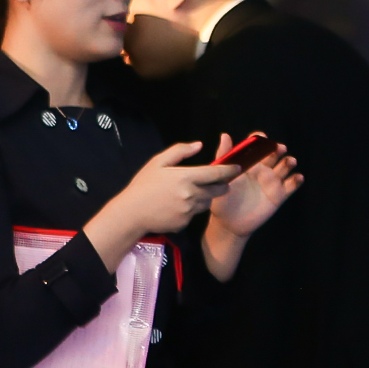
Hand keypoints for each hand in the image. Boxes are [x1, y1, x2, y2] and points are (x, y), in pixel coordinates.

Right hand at [84, 142, 238, 265]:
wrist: (131, 213)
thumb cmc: (143, 185)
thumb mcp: (158, 162)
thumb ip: (180, 151)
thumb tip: (199, 145)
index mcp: (187, 177)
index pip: (217, 174)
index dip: (230, 170)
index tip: (237, 168)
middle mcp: (192, 194)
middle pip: (219, 190)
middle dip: (222, 185)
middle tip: (219, 182)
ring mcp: (190, 210)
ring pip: (208, 203)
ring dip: (206, 197)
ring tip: (193, 193)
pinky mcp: (185, 222)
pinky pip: (194, 214)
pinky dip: (191, 210)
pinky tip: (178, 206)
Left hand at [207, 137, 301, 237]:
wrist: (229, 224)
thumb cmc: (222, 200)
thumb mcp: (220, 178)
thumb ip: (223, 157)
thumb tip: (225, 135)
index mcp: (249, 164)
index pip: (258, 147)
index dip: (262, 140)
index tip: (263, 137)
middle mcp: (263, 170)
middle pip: (274, 154)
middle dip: (278, 149)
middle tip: (279, 148)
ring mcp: (272, 182)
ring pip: (285, 167)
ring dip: (289, 162)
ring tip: (289, 162)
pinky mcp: (279, 195)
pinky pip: (291, 185)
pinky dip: (296, 180)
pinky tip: (297, 177)